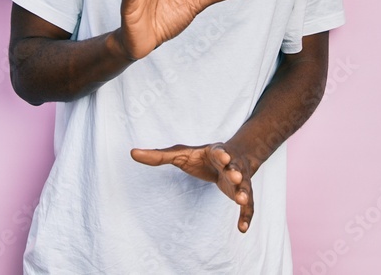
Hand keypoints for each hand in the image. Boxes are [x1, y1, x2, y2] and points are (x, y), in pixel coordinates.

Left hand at [130, 143, 254, 232]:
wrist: (231, 157)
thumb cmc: (203, 157)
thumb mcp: (181, 154)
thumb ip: (159, 156)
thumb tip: (132, 153)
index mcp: (216, 152)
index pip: (219, 151)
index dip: (221, 154)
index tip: (222, 156)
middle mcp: (231, 165)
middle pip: (235, 168)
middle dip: (235, 172)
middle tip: (235, 176)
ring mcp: (239, 179)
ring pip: (244, 187)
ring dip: (243, 193)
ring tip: (240, 201)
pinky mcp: (243, 193)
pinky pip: (248, 206)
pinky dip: (247, 216)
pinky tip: (243, 229)